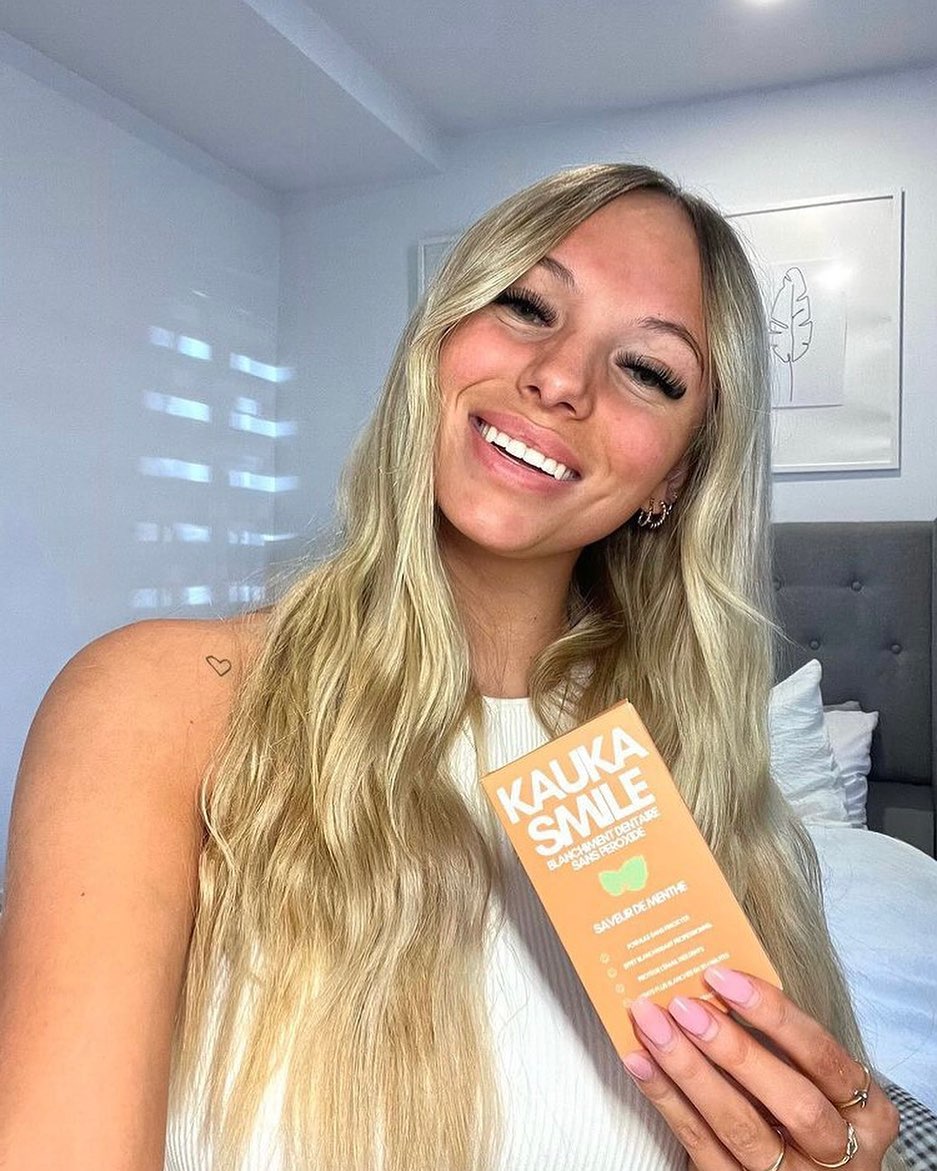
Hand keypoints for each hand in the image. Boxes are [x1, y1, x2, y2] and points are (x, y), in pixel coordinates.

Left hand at [622, 966, 898, 1170]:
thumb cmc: (808, 1112)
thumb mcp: (818, 1082)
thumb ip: (785, 1045)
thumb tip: (717, 983)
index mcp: (868, 1114)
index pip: (824, 1056)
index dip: (774, 1015)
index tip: (723, 978)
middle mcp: (840, 1154)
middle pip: (791, 1101)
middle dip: (733, 1050)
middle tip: (684, 1006)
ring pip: (741, 1127)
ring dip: (689, 1071)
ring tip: (651, 1026)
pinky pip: (702, 1147)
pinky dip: (667, 1100)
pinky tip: (640, 1064)